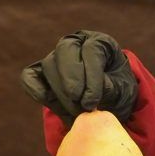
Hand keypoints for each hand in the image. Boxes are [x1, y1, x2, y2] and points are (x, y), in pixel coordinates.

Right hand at [20, 30, 138, 124]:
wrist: (108, 104)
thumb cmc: (118, 93)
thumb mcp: (124, 92)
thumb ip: (112, 88)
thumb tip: (96, 89)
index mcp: (100, 42)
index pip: (91, 50)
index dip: (91, 77)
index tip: (92, 101)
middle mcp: (76, 43)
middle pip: (65, 51)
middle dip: (72, 80)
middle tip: (81, 104)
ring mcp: (57, 57)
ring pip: (49, 66)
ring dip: (61, 92)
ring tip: (77, 112)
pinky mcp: (41, 73)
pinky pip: (30, 77)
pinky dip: (35, 90)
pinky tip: (50, 104)